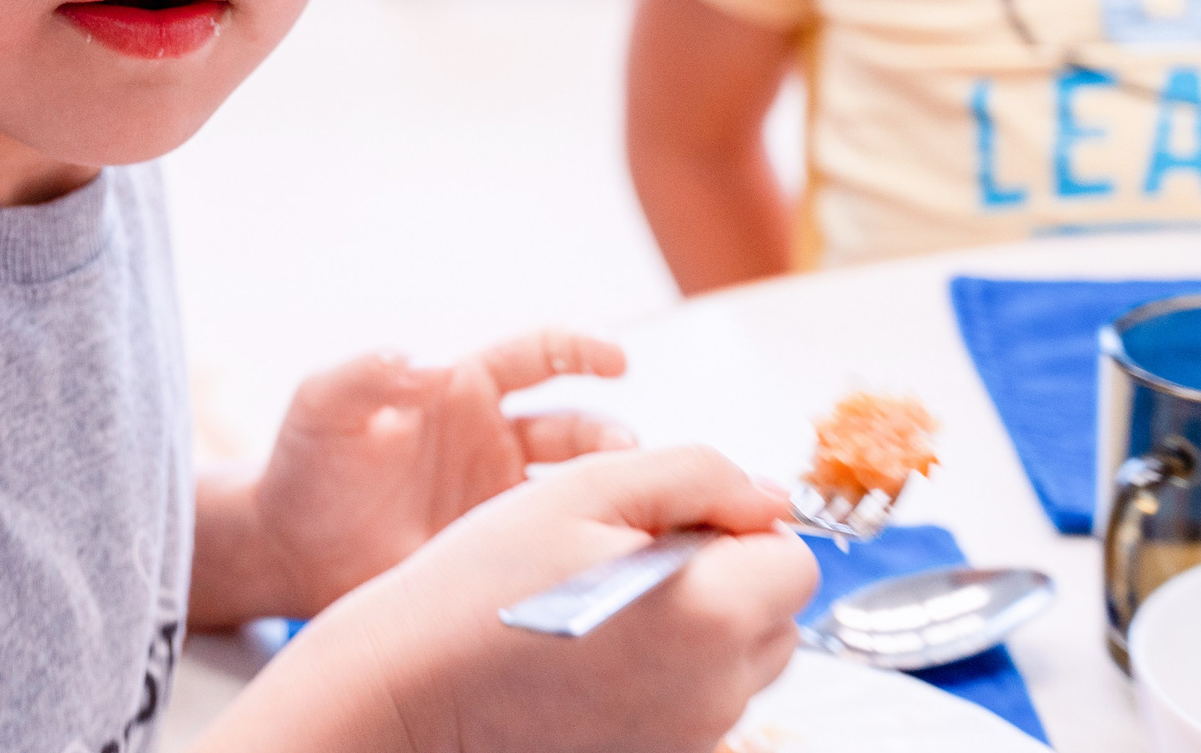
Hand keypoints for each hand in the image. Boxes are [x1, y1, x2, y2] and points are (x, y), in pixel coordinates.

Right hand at [207, 446, 816, 752]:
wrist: (407, 692)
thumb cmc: (478, 588)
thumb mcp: (585, 487)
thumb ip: (696, 473)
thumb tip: (766, 494)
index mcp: (710, 616)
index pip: (794, 560)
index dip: (738, 525)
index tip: (674, 521)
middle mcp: (714, 694)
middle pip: (776, 618)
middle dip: (727, 576)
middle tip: (633, 556)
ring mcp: (687, 738)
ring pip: (738, 664)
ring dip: (699, 625)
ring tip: (607, 606)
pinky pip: (694, 706)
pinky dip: (664, 674)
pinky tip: (594, 656)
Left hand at [243, 329, 631, 618]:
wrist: (288, 552)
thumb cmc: (305, 465)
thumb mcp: (323, 406)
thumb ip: (367, 375)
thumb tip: (428, 364)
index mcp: (464, 388)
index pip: (540, 355)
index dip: (583, 349)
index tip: (617, 360)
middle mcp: (495, 440)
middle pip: (576, 428)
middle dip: (607, 436)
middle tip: (623, 453)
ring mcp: (501, 500)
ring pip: (579, 492)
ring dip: (606, 496)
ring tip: (619, 512)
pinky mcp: (498, 558)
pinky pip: (555, 550)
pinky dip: (585, 551)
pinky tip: (597, 561)